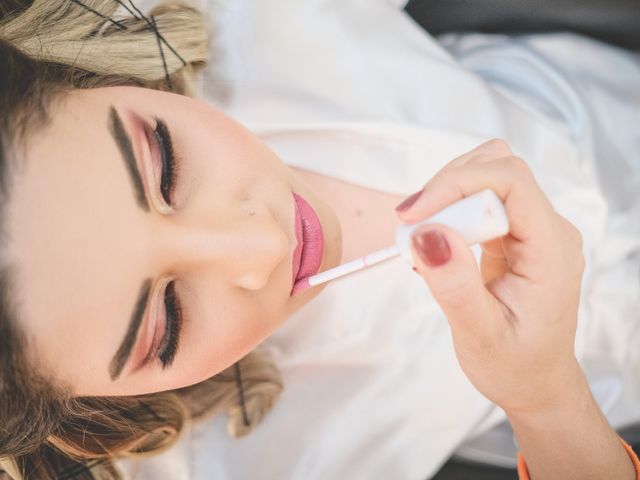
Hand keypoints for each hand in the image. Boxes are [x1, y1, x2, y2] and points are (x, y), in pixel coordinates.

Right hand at [395, 139, 585, 414]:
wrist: (533, 380)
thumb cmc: (514, 365)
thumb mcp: (480, 334)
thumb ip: (455, 286)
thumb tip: (427, 233)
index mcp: (551, 250)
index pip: (511, 181)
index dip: (457, 183)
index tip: (413, 215)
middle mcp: (548, 229)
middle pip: (496, 168)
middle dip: (447, 187)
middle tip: (411, 228)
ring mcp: (532, 229)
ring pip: (486, 177)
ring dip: (445, 195)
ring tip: (419, 236)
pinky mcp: (513, 233)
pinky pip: (479, 201)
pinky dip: (448, 210)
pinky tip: (432, 245)